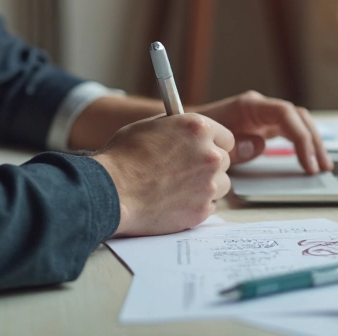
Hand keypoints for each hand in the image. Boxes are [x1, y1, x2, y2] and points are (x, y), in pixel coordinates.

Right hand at [92, 113, 233, 236]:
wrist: (111, 192)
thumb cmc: (123, 158)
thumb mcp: (149, 126)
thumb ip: (176, 127)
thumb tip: (185, 130)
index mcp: (198, 128)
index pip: (226, 137)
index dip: (213, 144)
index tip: (205, 150)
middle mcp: (209, 155)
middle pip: (224, 161)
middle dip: (208, 165)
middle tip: (186, 170)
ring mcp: (208, 184)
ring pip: (221, 185)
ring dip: (206, 186)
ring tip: (178, 187)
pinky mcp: (202, 210)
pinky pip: (210, 205)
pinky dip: (197, 204)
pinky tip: (175, 200)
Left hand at [193, 91, 332, 173]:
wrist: (184, 129)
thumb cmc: (197, 135)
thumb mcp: (215, 142)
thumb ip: (237, 146)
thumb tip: (261, 145)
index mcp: (249, 106)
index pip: (286, 114)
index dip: (300, 137)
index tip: (307, 161)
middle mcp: (260, 107)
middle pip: (298, 117)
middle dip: (313, 141)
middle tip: (321, 167)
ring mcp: (263, 116)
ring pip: (298, 123)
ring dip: (312, 142)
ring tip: (323, 166)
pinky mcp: (263, 126)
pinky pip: (289, 131)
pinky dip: (301, 144)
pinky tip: (309, 160)